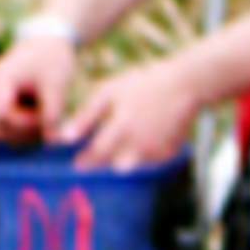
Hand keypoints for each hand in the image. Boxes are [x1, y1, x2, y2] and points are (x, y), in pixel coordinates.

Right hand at [0, 24, 76, 141]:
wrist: (46, 42)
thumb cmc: (52, 59)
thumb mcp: (56, 85)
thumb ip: (53, 114)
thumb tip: (51, 143)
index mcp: (0, 81)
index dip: (23, 126)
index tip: (44, 118)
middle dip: (25, 133)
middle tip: (50, 121)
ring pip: (3, 133)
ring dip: (26, 134)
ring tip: (48, 117)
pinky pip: (7, 130)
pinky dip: (25, 131)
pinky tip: (42, 119)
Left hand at [67, 55, 202, 172]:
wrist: (186, 85)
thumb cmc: (143, 84)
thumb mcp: (109, 92)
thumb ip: (86, 116)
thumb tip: (64, 139)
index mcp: (121, 128)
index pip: (96, 155)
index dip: (85, 161)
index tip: (78, 162)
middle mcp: (138, 146)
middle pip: (112, 165)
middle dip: (103, 161)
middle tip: (104, 145)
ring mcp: (156, 153)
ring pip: (131, 165)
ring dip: (123, 156)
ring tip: (131, 130)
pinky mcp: (169, 155)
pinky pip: (149, 161)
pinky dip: (144, 152)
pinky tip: (148, 132)